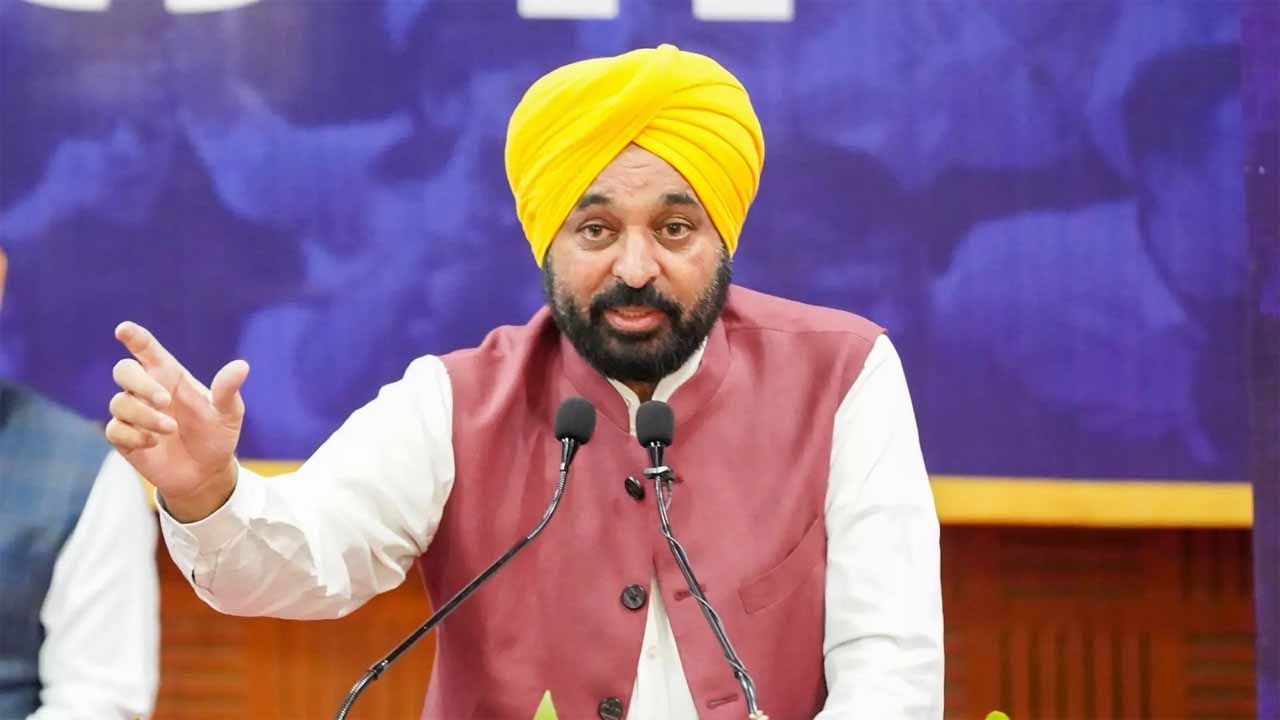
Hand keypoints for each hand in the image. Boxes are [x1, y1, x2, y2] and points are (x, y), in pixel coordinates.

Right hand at [107, 322, 247, 521]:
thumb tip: (242, 366)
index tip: (124, 330)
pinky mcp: (124, 437)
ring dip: (145, 416)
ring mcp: (134, 413)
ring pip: (119, 402)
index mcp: (171, 376)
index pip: (147, 350)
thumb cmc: (217, 435)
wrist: (206, 473)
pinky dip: (134, 435)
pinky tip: (154, 443)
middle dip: (140, 383)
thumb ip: (228, 390)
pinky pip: (114, 428)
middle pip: (124, 370)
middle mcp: (148, 390)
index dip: (135, 337)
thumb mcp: (229, 413)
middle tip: (165, 401)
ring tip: (170, 429)